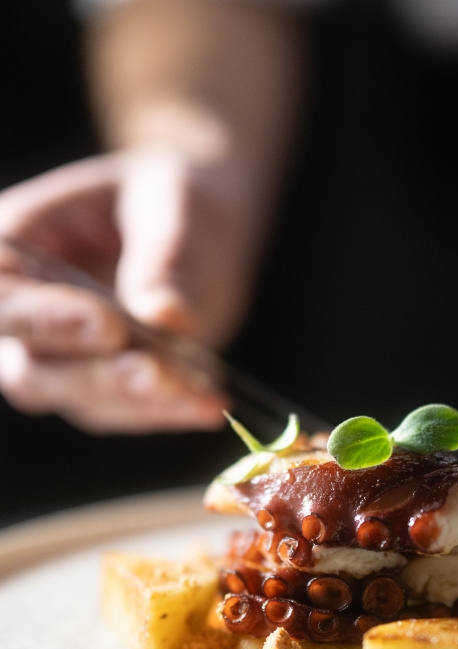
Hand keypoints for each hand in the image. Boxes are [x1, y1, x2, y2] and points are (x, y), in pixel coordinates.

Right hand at [0, 148, 254, 432]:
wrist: (203, 229)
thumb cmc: (173, 199)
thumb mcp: (175, 204)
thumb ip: (165, 257)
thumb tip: (166, 316)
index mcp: (17, 245)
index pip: (2, 298)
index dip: (43, 319)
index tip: (108, 324)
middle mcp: (27, 312)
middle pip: (32, 367)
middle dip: (96, 375)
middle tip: (156, 370)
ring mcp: (63, 360)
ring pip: (82, 400)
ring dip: (141, 403)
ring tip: (200, 393)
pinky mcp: (106, 389)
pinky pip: (129, 412)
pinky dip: (171, 411)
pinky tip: (209, 401)